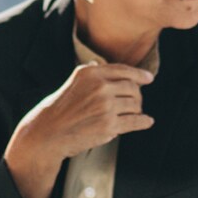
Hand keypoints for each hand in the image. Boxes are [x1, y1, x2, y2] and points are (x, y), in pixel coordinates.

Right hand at [3, 63, 154, 197]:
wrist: (48, 132)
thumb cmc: (60, 108)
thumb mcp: (73, 82)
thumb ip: (91, 73)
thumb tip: (101, 65)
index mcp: (91, 74)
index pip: (123, 70)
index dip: (139, 75)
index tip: (148, 78)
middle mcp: (100, 87)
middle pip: (133, 88)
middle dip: (137, 95)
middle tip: (136, 101)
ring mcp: (105, 107)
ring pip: (135, 105)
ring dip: (137, 109)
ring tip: (134, 113)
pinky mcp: (109, 126)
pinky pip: (135, 121)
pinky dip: (144, 122)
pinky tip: (146, 121)